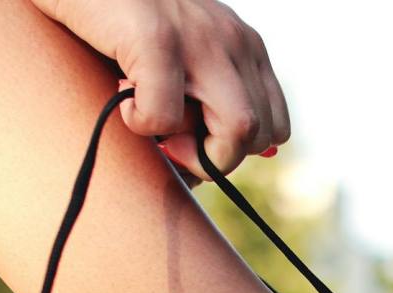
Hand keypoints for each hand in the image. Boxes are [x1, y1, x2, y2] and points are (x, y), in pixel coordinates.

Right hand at [30, 0, 289, 179]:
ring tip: (152, 125)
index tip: (194, 144)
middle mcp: (234, 40)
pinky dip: (143, 124)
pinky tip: (122, 100)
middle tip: (170, 144)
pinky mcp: (156, 36)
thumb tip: (199, 172)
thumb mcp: (178, 56)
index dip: (237, 151)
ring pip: (239, 128)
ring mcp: (201, 37)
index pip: (275, 126)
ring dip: (195, 152)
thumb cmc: (117, 19)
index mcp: (245, 46)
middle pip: (260, 134)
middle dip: (216, 158)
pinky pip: (168, 115)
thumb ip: (201, 98)